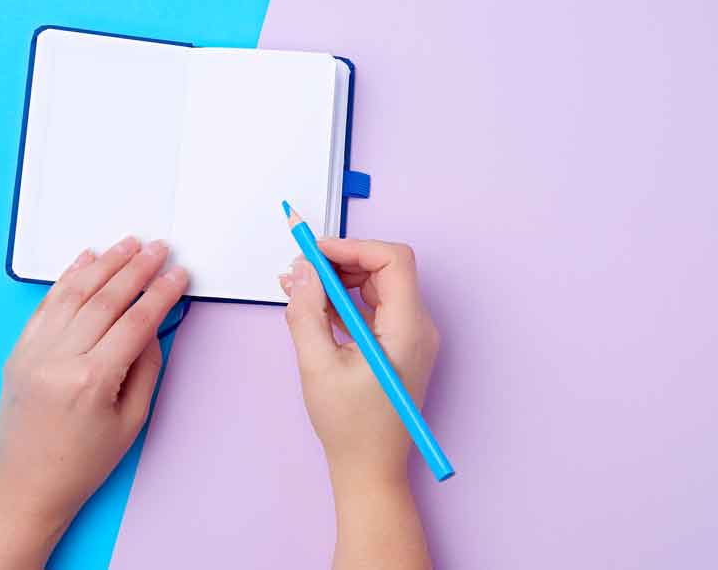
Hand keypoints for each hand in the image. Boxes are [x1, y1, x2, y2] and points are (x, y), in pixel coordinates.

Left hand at [0, 237, 187, 569]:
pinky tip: (86, 259)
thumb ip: (146, 367)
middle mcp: (59, 361)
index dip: (161, 294)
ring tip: (128, 244)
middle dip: (137, 269)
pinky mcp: (19, 352)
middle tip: (159, 249)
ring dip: (104, 264)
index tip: (178, 275)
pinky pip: (46, 306)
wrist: (28, 485)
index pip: (135, 322)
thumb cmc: (84, 462)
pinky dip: (67, 278)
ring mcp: (34, 353)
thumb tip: (151, 325)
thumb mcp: (132, 420)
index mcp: (92, 381)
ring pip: (74, 294)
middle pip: (106, 300)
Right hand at [279, 238, 437, 568]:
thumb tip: (302, 270)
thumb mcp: (317, 366)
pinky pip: (375, 308)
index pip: (392, 260)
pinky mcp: (400, 347)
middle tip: (300, 269)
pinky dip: (345, 302)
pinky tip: (314, 309)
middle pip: (384, 269)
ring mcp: (412, 337)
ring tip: (298, 289)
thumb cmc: (351, 428)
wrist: (370, 470)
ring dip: (339, 282)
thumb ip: (307, 312)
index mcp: (409, 329)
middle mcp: (419, 328)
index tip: (315, 252)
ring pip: (378, 287)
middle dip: (340, 262)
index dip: (352, 248)